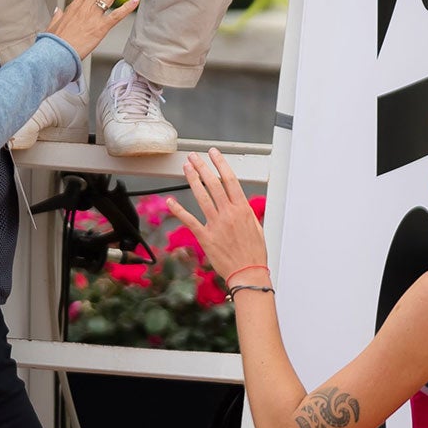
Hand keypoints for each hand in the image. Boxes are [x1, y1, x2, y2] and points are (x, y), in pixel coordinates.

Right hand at [44, 0, 139, 58]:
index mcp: (74, 7)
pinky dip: (127, 7)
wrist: (55, 54)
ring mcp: (92, 17)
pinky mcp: (99, 29)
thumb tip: (58, 11)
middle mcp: (84, 8)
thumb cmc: (54, 43)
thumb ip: (57, 17)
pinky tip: (136, 0)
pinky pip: (116, 15)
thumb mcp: (52, 26)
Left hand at [167, 151, 267, 293]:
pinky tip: (171, 201)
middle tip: (194, 156)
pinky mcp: (205, 237)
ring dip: (193, 180)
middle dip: (202, 167)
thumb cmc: (254, 253)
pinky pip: (190, 220)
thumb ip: (245, 212)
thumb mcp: (256, 227)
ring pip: (202, 197)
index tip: (214, 153)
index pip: (230, 180)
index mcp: (243, 209)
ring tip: (186, 168)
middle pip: (214, 184)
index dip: (220, 164)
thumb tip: (239, 202)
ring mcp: (216, 225)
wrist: (248, 273)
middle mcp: (229, 214)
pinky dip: (179, 210)